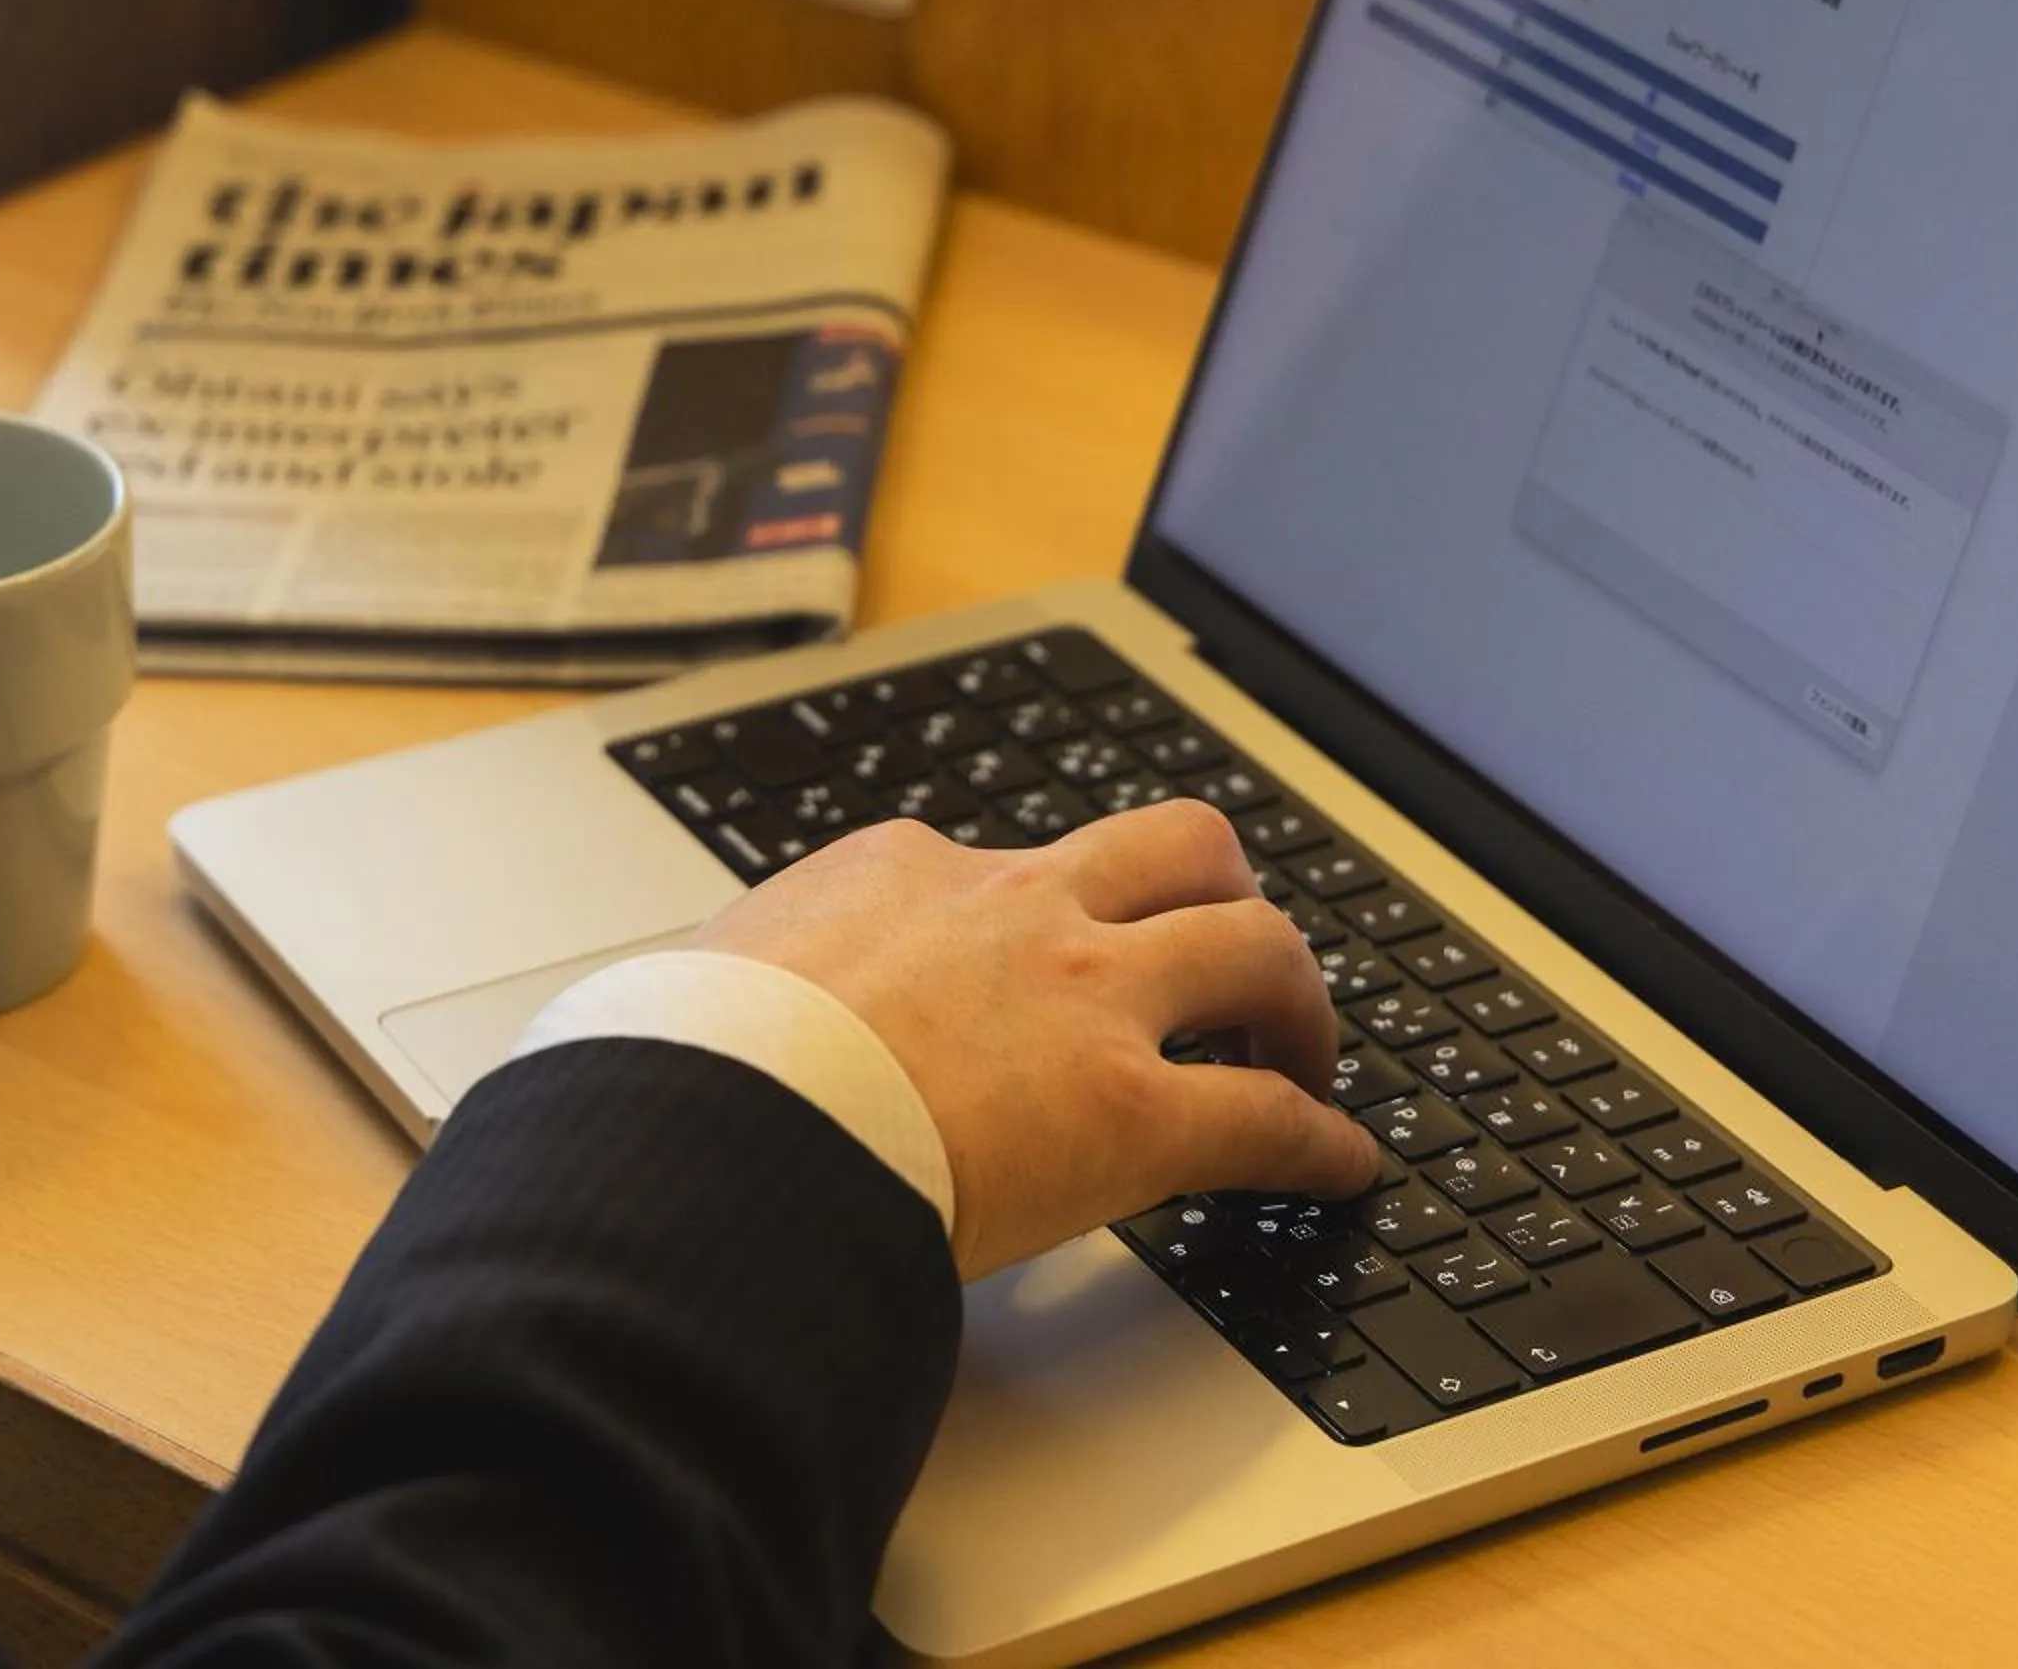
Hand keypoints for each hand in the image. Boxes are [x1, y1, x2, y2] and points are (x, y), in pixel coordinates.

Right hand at [695, 802, 1377, 1279]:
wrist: (707, 1126)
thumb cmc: (680, 1066)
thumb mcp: (706, 976)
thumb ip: (744, 983)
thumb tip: (677, 1019)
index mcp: (904, 870)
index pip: (1015, 866)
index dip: (1057, 917)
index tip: (1066, 958)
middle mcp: (1016, 907)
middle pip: (1177, 849)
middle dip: (1223, 894)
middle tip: (1235, 960)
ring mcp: (1084, 998)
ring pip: (1255, 945)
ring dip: (1295, 998)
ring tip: (1306, 1053)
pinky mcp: (1130, 1112)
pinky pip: (1269, 1117)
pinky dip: (1320, 1143)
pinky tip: (1340, 1168)